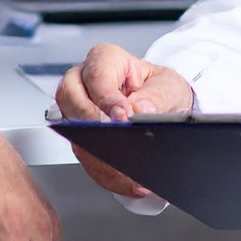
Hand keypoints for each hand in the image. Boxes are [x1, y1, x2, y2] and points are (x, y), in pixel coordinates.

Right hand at [55, 44, 195, 197]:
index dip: (107, 99)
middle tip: (117, 147)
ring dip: (100, 158)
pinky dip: (104, 173)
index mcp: (105, 59)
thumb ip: (156, 97)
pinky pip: (84, 156)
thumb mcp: (169, 87)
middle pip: (71, 101)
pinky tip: (125, 181)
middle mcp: (83, 82)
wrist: (162, 106)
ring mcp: (76, 109)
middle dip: (93, 128)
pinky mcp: (79, 136)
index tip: (123, 117)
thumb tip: (140, 109)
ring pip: (73, 133)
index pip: (97, 76)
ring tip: (128, 173)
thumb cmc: (160, 89)